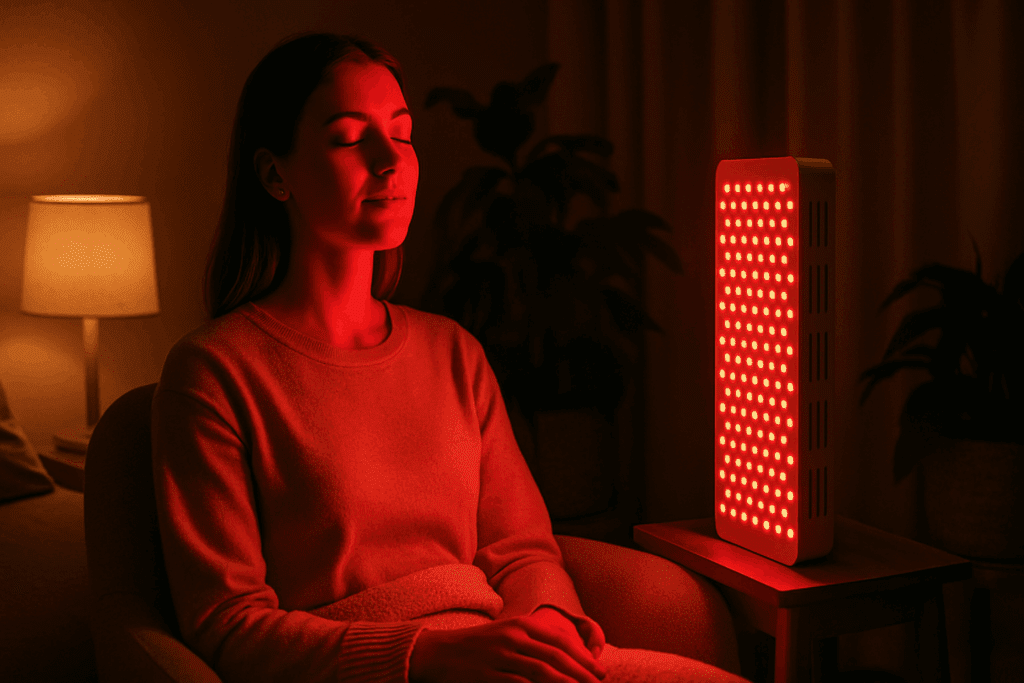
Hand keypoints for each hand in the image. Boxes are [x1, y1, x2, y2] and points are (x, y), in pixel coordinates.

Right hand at [409, 609, 606, 682]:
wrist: (437, 652)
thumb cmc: (478, 645)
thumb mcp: (507, 634)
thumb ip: (533, 642)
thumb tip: (564, 658)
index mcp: (521, 624)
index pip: (560, 641)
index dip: (583, 657)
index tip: (599, 671)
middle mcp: (513, 637)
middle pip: (555, 657)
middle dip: (581, 673)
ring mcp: (500, 656)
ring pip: (541, 672)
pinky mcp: (488, 675)